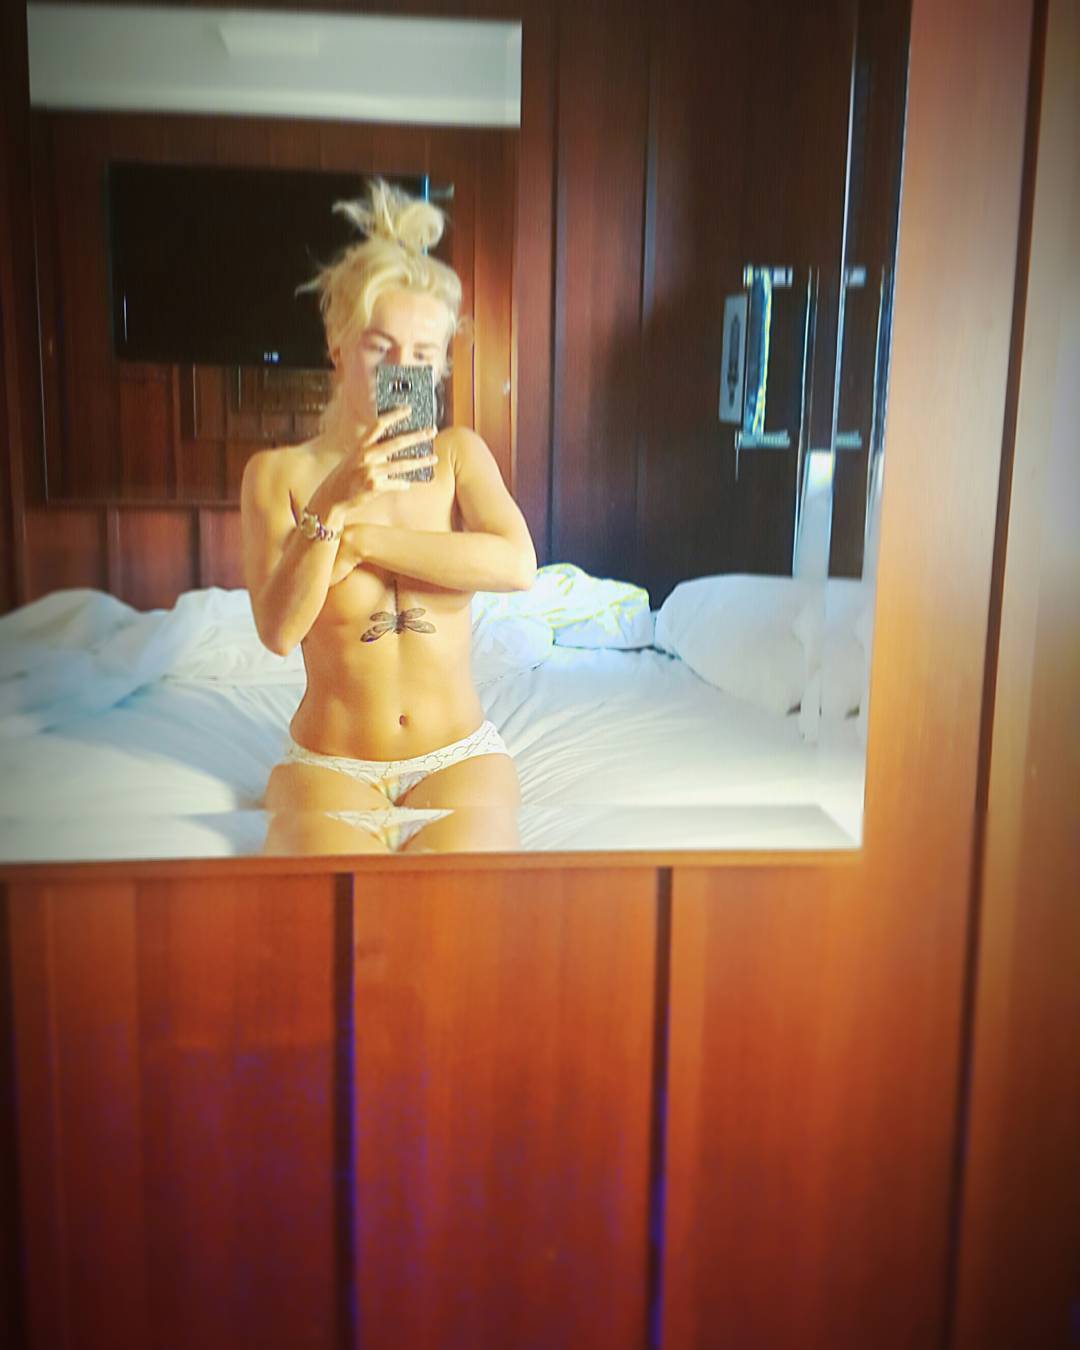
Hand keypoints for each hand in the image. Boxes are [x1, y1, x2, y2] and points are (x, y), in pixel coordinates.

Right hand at [307, 407, 437, 527]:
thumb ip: (372, 451)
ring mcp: (369, 472)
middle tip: (432, 430)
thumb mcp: (354, 459)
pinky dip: (403, 484)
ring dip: (420, 461)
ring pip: (402, 465)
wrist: (331, 499)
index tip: (408, 409)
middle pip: (396, 442)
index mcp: (360, 446)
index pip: (379, 424)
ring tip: (433, 458)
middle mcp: (365, 456)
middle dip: (417, 436)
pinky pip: (396, 484)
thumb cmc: (346, 477)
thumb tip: (398, 446)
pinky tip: (408, 483)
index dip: (394, 415)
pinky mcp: (373, 487)